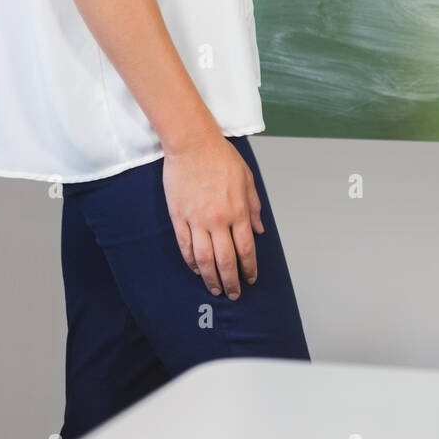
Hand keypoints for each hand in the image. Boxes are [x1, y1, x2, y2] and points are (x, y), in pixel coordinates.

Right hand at [162, 129, 264, 298]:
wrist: (192, 144)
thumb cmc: (221, 157)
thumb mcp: (247, 179)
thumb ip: (254, 207)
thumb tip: (259, 230)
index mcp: (238, 211)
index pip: (246, 250)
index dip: (249, 269)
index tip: (251, 279)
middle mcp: (218, 220)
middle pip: (226, 261)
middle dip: (231, 281)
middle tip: (234, 294)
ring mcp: (197, 220)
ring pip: (204, 259)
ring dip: (211, 278)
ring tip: (215, 289)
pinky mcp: (179, 217)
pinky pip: (185, 246)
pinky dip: (191, 262)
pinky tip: (196, 270)